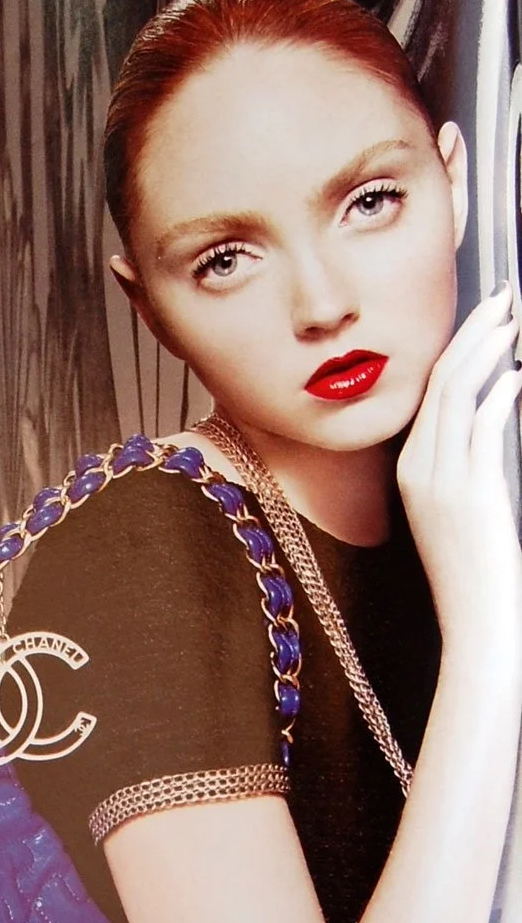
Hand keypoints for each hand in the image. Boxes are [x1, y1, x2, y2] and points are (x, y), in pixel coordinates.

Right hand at [396, 282, 521, 635]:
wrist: (478, 621)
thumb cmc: (476, 569)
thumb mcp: (456, 510)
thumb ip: (463, 464)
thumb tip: (490, 411)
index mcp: (411, 472)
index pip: (430, 395)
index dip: (458, 349)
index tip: (485, 320)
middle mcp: (419, 471)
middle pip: (441, 384)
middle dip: (474, 336)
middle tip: (504, 301)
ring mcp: (442, 482)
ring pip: (457, 396)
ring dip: (488, 353)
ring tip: (514, 325)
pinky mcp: (471, 493)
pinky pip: (481, 427)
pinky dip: (499, 394)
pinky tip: (517, 377)